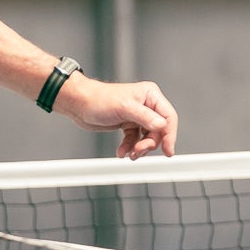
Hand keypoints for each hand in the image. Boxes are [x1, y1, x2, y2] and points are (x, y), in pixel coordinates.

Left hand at [54, 76, 178, 159]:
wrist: (79, 104)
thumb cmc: (99, 99)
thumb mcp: (124, 108)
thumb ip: (145, 117)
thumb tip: (162, 126)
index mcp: (150, 95)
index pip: (168, 116)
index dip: (169, 135)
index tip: (168, 151)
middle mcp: (146, 105)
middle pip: (158, 130)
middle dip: (149, 143)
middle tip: (138, 151)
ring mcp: (137, 115)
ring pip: (147, 137)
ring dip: (139, 148)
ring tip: (129, 153)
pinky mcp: (128, 124)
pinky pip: (135, 140)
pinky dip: (129, 147)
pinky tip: (122, 152)